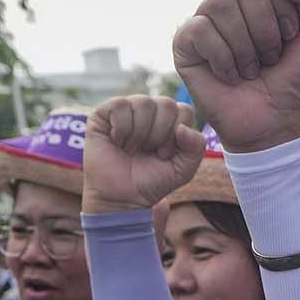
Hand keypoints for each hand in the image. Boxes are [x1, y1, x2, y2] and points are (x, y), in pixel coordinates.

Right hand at [83, 96, 203, 212]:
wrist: (121, 197)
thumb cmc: (151, 181)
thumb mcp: (183, 169)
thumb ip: (196, 148)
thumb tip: (183, 128)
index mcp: (171, 120)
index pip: (185, 111)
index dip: (176, 136)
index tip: (164, 155)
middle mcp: (150, 110)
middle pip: (167, 104)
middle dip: (159, 135)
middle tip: (148, 152)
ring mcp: (128, 109)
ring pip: (144, 103)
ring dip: (139, 134)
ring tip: (131, 149)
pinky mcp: (104, 112)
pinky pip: (120, 105)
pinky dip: (121, 129)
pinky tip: (117, 141)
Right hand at [172, 0, 299, 154]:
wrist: (277, 125)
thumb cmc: (297, 80)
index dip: (286, 1)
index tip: (293, 34)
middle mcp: (232, 1)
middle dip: (268, 27)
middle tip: (273, 56)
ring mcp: (206, 20)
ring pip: (221, 3)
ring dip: (248, 46)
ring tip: (253, 69)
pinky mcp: (185, 44)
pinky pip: (200, 29)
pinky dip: (224, 58)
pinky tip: (231, 76)